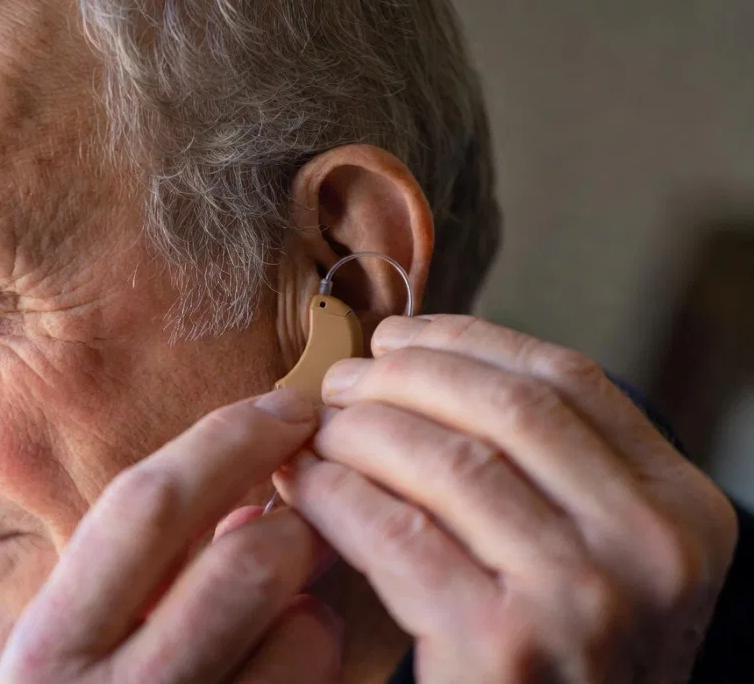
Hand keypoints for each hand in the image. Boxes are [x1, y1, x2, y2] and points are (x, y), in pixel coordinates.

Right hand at [0, 391, 341, 683]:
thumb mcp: (78, 649)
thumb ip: (142, 574)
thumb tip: (248, 505)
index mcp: (49, 647)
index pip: (149, 502)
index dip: (228, 437)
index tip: (287, 405)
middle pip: (249, 558)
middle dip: (296, 521)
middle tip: (303, 515)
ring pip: (309, 627)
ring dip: (315, 599)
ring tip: (291, 606)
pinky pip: (323, 682)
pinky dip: (326, 656)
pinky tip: (299, 653)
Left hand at [273, 315, 737, 682]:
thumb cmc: (566, 654)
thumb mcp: (600, 554)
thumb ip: (547, 468)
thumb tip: (424, 366)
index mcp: (680, 507)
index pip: (568, 380)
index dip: (469, 340)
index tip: (400, 335)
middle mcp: (651, 546)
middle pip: (506, 408)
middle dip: (405, 377)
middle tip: (343, 379)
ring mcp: (585, 597)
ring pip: (448, 461)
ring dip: (361, 432)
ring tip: (319, 431)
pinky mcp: (507, 645)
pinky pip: (398, 534)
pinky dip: (337, 496)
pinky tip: (306, 485)